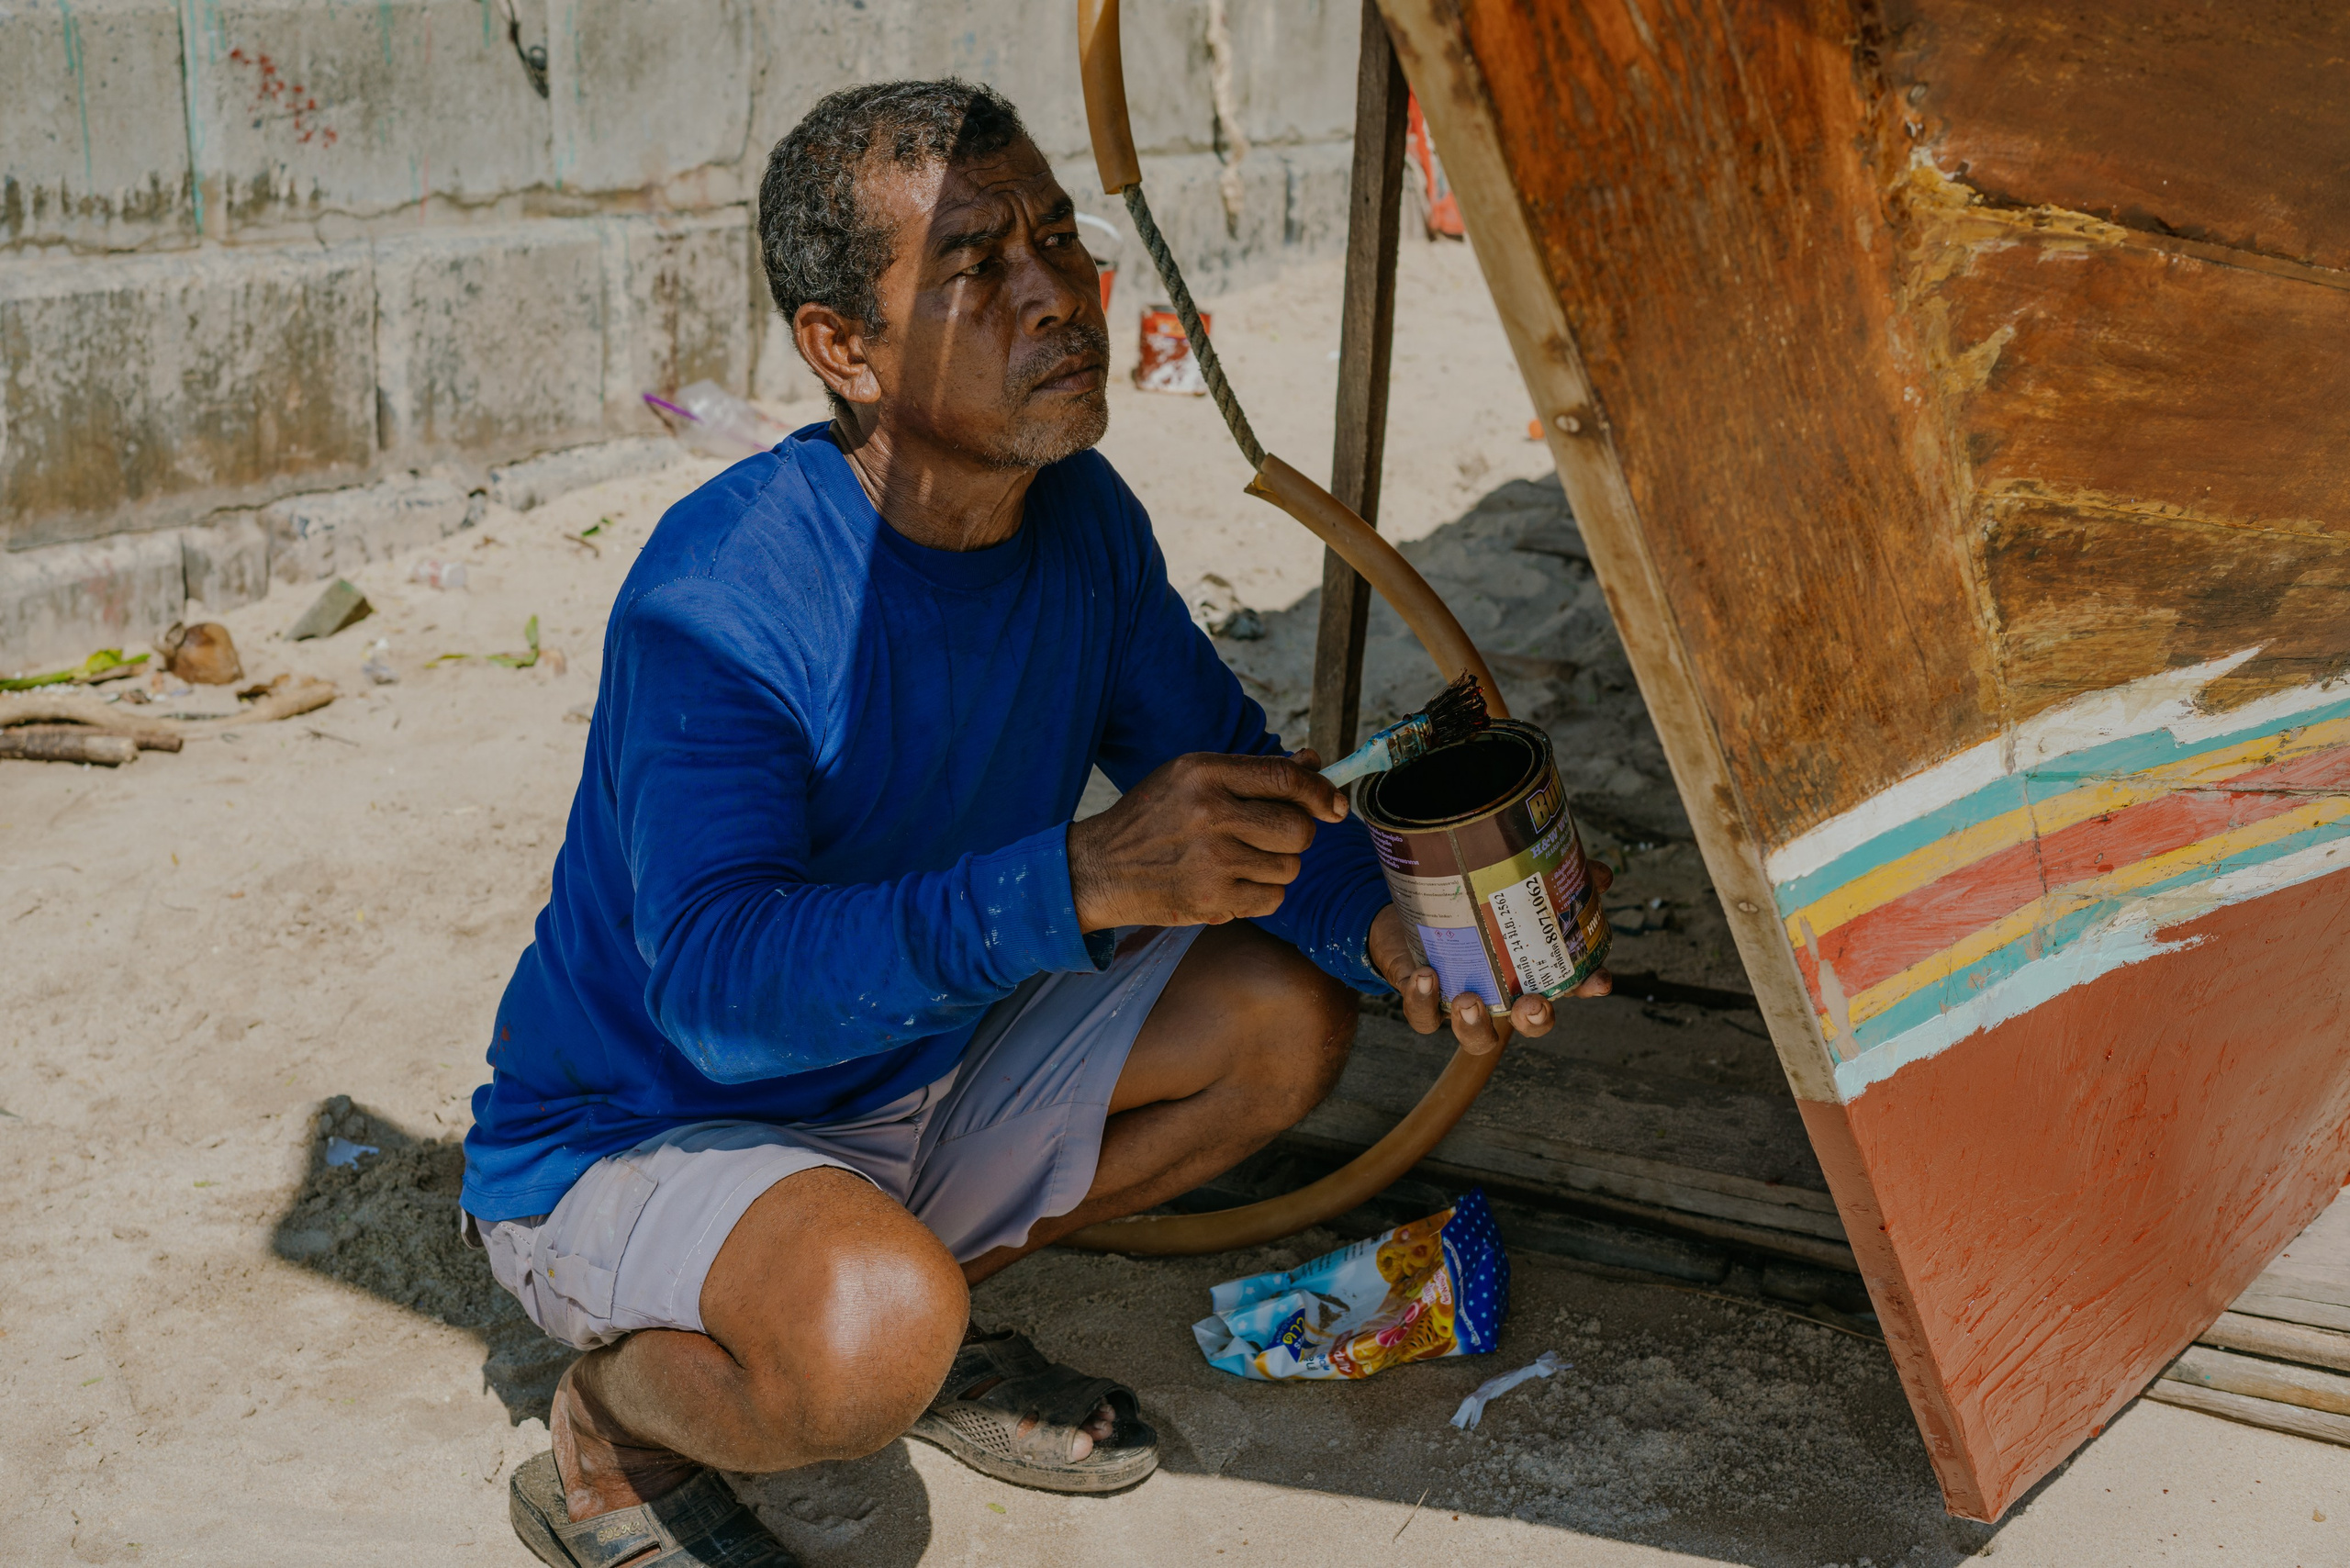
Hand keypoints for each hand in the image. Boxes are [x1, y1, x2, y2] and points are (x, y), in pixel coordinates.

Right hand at [1067, 750, 1347, 930]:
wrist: (1100, 868)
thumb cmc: (1152, 818)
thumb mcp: (1192, 778)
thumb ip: (1254, 772)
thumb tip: (1314, 761)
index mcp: (1205, 773)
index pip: (1286, 778)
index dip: (1321, 792)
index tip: (1334, 805)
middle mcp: (1209, 813)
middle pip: (1298, 828)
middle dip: (1296, 834)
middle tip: (1271, 836)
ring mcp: (1211, 861)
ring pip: (1290, 867)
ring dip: (1276, 866)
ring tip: (1240, 860)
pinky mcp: (1211, 900)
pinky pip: (1272, 898)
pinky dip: (1262, 894)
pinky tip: (1232, 883)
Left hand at [1365, 861, 1613, 1055]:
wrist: (1405, 911)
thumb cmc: (1467, 906)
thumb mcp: (1509, 887)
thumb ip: (1552, 878)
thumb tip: (1601, 873)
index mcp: (1526, 973)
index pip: (1568, 988)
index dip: (1586, 988)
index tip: (1597, 981)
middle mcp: (1497, 996)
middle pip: (1523, 1026)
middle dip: (1533, 1021)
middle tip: (1532, 1005)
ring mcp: (1458, 1001)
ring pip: (1472, 1035)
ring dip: (1474, 1025)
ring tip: (1469, 1001)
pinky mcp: (1419, 996)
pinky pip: (1422, 1013)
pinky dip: (1422, 1000)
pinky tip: (1425, 977)